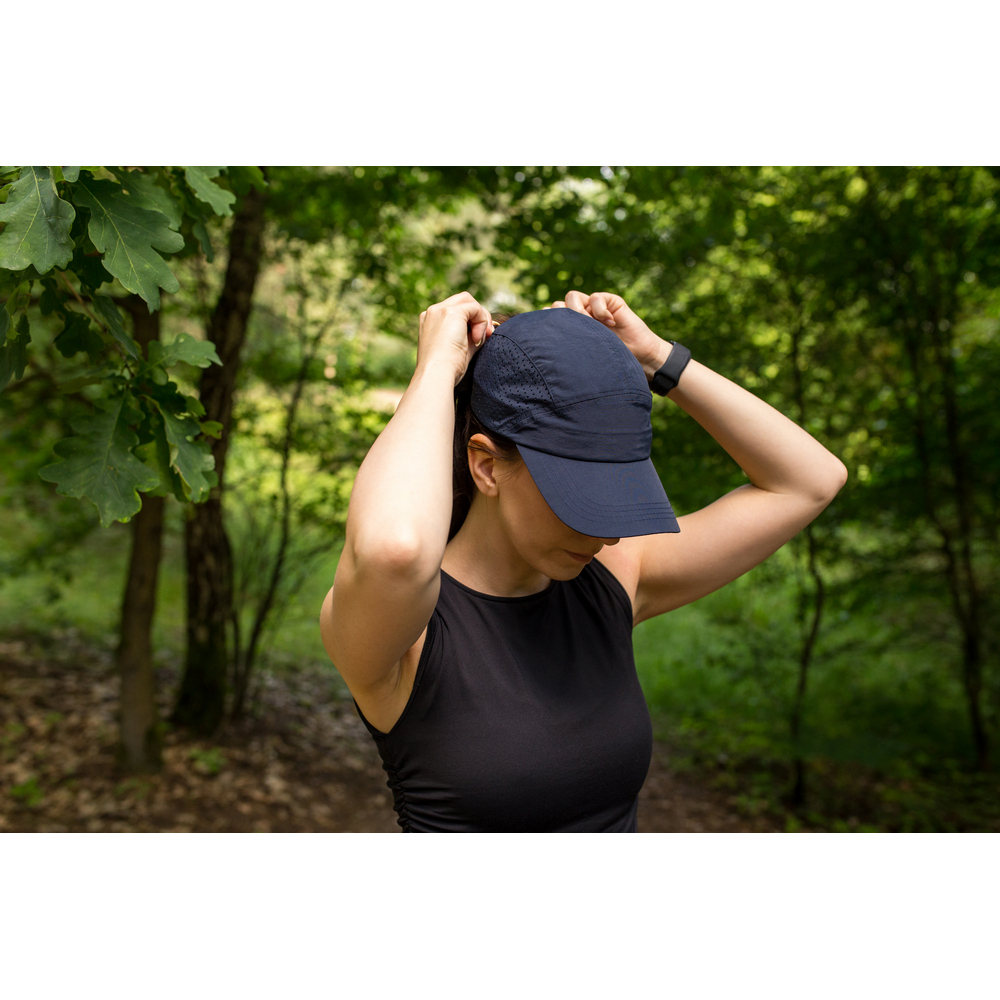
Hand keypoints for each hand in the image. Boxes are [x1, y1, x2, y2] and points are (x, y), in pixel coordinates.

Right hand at [416, 292, 493, 384]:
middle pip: (463, 300)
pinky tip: (478, 339)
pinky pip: (475, 308)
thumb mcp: (459, 349)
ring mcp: (440, 310)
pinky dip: (482, 321)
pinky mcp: (451, 312)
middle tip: (487, 335)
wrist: (436, 376)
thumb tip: (485, 331)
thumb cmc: (446, 370)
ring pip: (469, 301)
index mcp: (430, 321)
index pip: (456, 310)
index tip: (479, 339)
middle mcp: (433, 312)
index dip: (472, 321)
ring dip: (481, 318)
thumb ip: (470, 336)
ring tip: (480, 339)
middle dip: (478, 315)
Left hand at [548, 290, 671, 379]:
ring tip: (590, 326)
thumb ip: (567, 348)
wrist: (639, 358)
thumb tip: (542, 348)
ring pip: (573, 297)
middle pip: (558, 305)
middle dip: (561, 317)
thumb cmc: (610, 364)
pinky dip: (599, 310)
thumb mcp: (584, 357)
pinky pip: (596, 298)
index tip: (549, 335)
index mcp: (570, 329)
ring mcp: (593, 308)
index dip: (547, 321)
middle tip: (574, 333)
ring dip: (577, 311)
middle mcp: (579, 316)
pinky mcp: (610, 302)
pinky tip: (610, 323)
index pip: (550, 318)